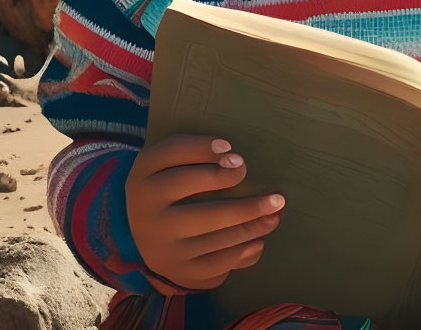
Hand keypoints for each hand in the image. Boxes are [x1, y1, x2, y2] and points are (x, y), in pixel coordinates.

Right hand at [125, 134, 286, 290]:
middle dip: (245, 206)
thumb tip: (232, 157)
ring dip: (252, 227)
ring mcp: (161, 247)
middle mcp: (146, 215)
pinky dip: (241, 253)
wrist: (142, 230)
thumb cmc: (168, 182)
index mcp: (142, 179)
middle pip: (203, 212)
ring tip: (276, 216)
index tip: (237, 155)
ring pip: (214, 239)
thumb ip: (192, 150)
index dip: (204, 153)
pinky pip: (215, 264)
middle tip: (277, 198)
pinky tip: (259, 241)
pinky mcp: (176, 269)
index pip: (172, 159)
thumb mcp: (167, 160)